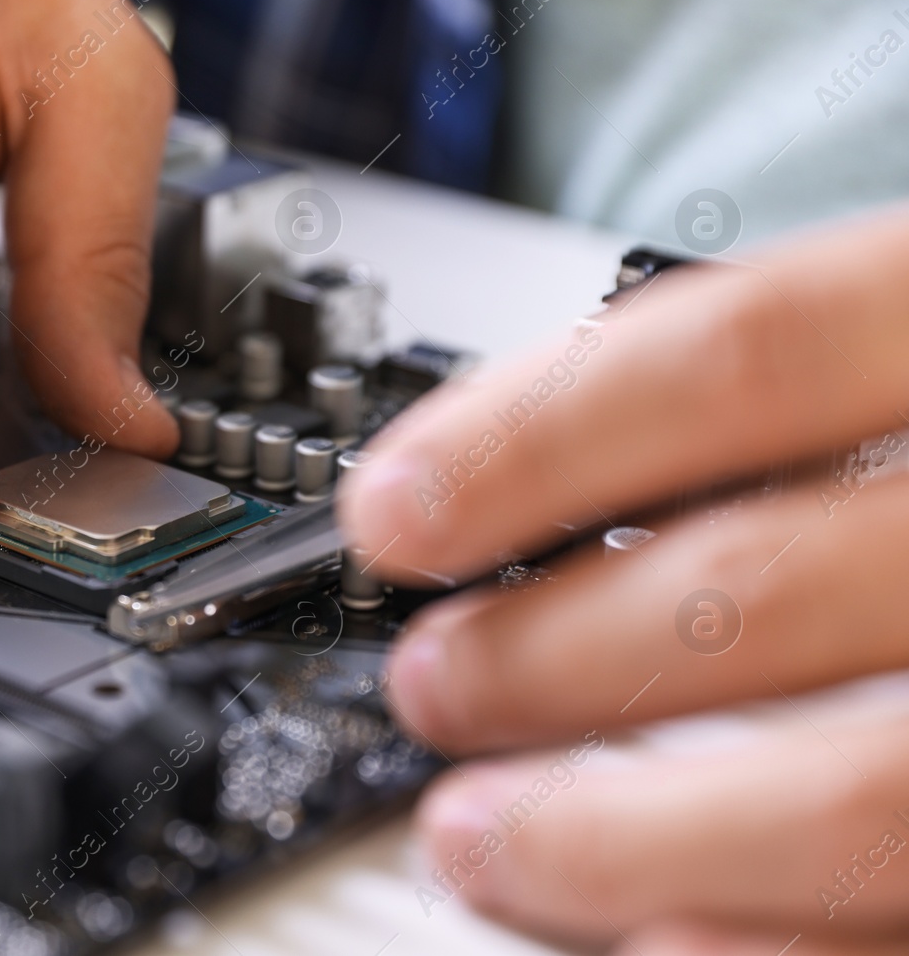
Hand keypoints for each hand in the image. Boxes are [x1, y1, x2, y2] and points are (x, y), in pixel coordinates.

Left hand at [336, 208, 908, 952]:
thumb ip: (844, 394)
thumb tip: (567, 487)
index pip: (742, 356)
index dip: (530, 439)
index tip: (390, 512)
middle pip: (765, 590)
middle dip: (554, 657)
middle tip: (433, 690)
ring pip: (868, 797)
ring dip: (630, 844)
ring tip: (488, 843)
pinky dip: (791, 953)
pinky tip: (665, 949)